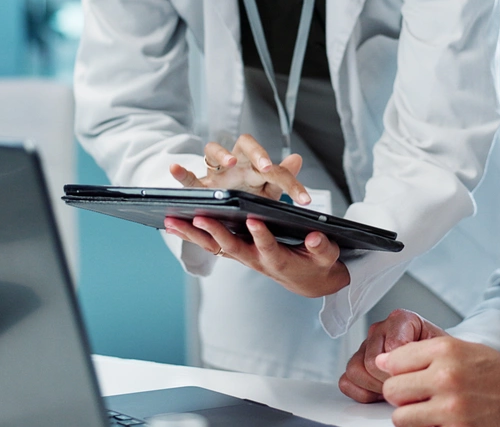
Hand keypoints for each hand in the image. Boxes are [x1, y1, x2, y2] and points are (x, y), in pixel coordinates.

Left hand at [164, 216, 349, 297]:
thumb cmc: (317, 264)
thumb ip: (322, 247)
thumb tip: (315, 238)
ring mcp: (243, 257)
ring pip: (214, 246)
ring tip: (171, 221)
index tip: (254, 219)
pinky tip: (174, 225)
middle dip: (215, 232)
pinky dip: (193, 235)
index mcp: (279, 260)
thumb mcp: (327, 256)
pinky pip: (211, 245)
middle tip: (199, 217)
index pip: (268, 247)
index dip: (261, 235)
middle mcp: (255, 260)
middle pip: (231, 247)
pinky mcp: (236, 253)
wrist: (307, 281)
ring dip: (193, 235)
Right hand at [169, 134, 311, 204]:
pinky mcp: (199, 184)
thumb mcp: (267, 193)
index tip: (304, 198)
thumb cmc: (248, 197)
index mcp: (256, 166)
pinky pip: (188, 176)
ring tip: (230, 163)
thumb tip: (298, 158)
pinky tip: (175, 169)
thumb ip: (282, 181)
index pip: (275, 166)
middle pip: (245, 143)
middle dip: (257, 153)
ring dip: (222, 153)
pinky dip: (180, 172)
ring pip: (213, 150)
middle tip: (267, 167)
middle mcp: (236, 163)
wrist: (225, 212)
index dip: (290, 180)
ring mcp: (216, 172)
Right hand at [339, 310, 446, 402]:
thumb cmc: (440, 358)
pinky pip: (346, 381)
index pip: (391, 347)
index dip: (403, 369)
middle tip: (405, 386)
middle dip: (389, 380)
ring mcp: (365, 346)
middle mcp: (380, 330)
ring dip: (374, 387)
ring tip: (394, 388)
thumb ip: (421, 351)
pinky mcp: (356, 364)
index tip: (415, 375)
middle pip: (371, 361)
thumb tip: (399, 364)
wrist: (440, 365)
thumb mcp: (441, 351)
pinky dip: (362, 393)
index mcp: (401, 319)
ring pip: (354, 370)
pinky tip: (380, 392)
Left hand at [375, 335, 499, 426]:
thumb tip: (383, 362)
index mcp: (446, 350)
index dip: (398, 370)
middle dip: (402, 395)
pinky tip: (443, 421)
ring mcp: (450, 407)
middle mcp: (446, 376)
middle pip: (392, 390)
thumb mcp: (464, 350)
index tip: (407, 375)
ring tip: (430, 411)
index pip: (394, 360)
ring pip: (400, 417)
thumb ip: (422, 353)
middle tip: (418, 396)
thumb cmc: (499, 375)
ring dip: (411, 416)